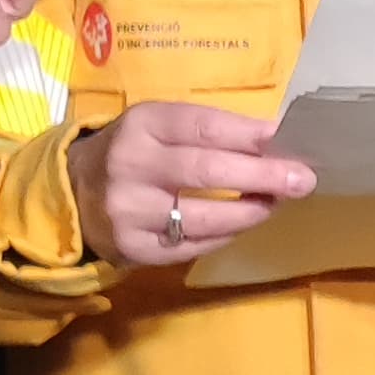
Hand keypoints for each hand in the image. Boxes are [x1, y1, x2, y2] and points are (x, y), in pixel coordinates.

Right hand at [76, 101, 308, 265]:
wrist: (72, 195)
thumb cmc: (132, 152)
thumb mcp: (159, 126)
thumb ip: (208, 130)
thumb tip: (274, 140)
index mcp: (141, 125)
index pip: (203, 126)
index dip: (248, 134)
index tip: (285, 139)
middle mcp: (132, 166)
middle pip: (206, 171)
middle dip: (261, 176)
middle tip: (301, 180)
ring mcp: (131, 212)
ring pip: (203, 216)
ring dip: (249, 212)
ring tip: (275, 204)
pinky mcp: (135, 249)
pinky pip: (193, 246)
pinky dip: (225, 235)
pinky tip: (242, 224)